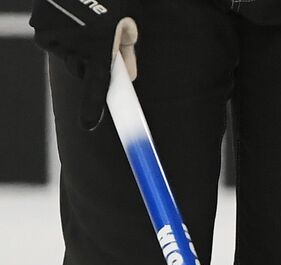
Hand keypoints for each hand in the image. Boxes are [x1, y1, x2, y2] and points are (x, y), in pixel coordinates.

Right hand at [31, 0, 137, 130]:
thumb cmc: (108, 1)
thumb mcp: (125, 25)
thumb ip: (127, 52)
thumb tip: (128, 75)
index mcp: (99, 48)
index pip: (97, 85)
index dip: (92, 108)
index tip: (88, 126)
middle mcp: (75, 48)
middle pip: (82, 71)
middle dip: (88, 62)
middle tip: (93, 40)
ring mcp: (56, 41)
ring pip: (68, 57)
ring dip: (74, 47)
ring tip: (80, 24)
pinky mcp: (41, 34)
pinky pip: (53, 45)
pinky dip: (59, 37)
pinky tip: (65, 20)